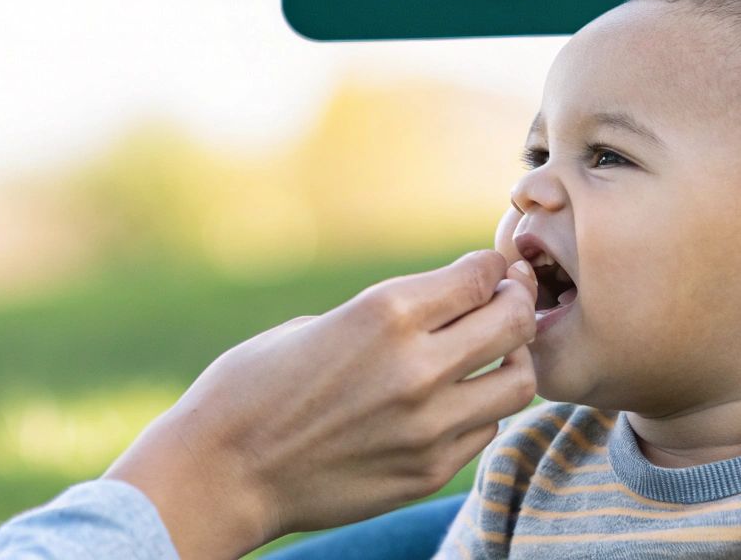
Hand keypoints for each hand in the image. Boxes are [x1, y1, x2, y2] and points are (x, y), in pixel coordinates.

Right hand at [106, 250, 538, 559]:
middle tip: (507, 303)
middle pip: (514, 322)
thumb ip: (387, 318)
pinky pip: (484, 430)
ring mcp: (429, 425)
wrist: (223, 472)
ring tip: (490, 358)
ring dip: (510, 362)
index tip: (489, 272)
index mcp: (386, 312)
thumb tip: (440, 312)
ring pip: (517, 383)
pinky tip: (453, 403)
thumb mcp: (318, 324)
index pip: (480, 276)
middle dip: (516, 303)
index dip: (491, 269)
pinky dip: (479, 411)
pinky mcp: (429, 471)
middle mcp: (419, 365)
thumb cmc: (252, 387)